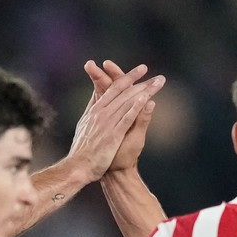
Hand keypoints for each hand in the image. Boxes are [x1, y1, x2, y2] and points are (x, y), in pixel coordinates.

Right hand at [67, 63, 164, 180]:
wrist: (78, 167)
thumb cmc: (83, 150)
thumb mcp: (85, 124)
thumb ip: (94, 109)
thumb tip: (97, 94)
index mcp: (96, 109)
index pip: (114, 88)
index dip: (129, 77)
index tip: (142, 69)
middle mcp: (102, 112)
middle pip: (124, 92)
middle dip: (142, 82)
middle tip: (159, 77)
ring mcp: (107, 122)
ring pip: (128, 101)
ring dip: (145, 91)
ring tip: (158, 83)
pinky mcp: (112, 134)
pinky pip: (126, 117)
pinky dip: (136, 107)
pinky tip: (147, 99)